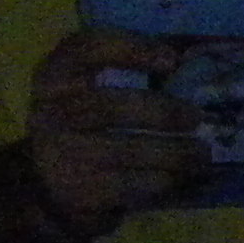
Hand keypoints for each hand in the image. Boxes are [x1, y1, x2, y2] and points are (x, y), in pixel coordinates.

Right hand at [26, 28, 210, 229]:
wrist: (43, 188)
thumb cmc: (80, 126)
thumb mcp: (84, 91)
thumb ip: (121, 71)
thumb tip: (182, 65)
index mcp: (52, 78)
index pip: (86, 49)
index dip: (131, 48)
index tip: (172, 59)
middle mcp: (49, 114)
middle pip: (110, 107)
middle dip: (162, 112)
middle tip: (197, 117)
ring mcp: (60, 157)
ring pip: (125, 152)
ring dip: (173, 154)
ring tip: (200, 153)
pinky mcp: (77, 194)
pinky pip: (128, 187)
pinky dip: (161, 182)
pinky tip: (182, 178)